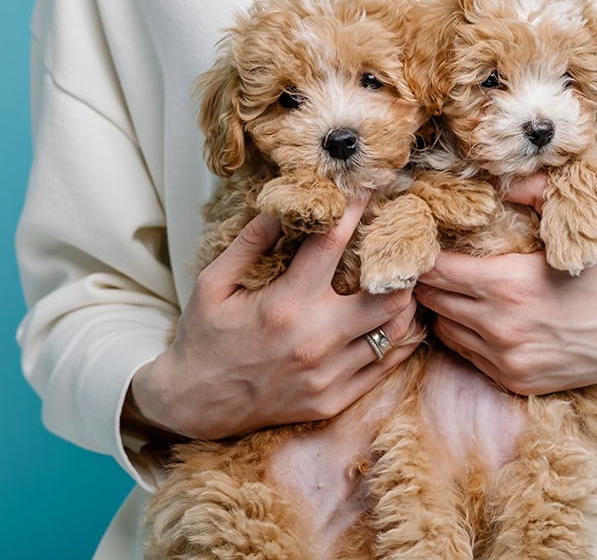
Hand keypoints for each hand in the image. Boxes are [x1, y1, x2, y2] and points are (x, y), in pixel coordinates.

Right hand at [130, 195, 420, 439]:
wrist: (194, 406)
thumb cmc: (204, 337)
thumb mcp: (214, 283)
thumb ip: (252, 242)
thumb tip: (286, 205)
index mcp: (285, 305)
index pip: (333, 244)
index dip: (353, 211)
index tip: (366, 191)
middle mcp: (315, 340)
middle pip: (389, 294)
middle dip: (398, 266)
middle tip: (398, 249)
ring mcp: (328, 374)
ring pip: (395, 331)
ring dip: (403, 302)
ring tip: (399, 282)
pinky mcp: (333, 400)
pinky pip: (385, 366)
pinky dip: (397, 339)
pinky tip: (394, 320)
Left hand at [415, 175, 596, 394]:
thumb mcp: (576, 226)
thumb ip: (535, 191)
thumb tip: (502, 175)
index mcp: (506, 285)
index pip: (435, 270)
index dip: (425, 254)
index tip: (427, 242)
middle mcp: (499, 327)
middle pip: (432, 301)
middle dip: (429, 280)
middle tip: (436, 263)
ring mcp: (506, 359)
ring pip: (444, 330)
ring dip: (445, 309)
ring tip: (458, 290)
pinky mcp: (515, 380)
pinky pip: (467, 355)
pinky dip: (466, 335)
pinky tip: (481, 317)